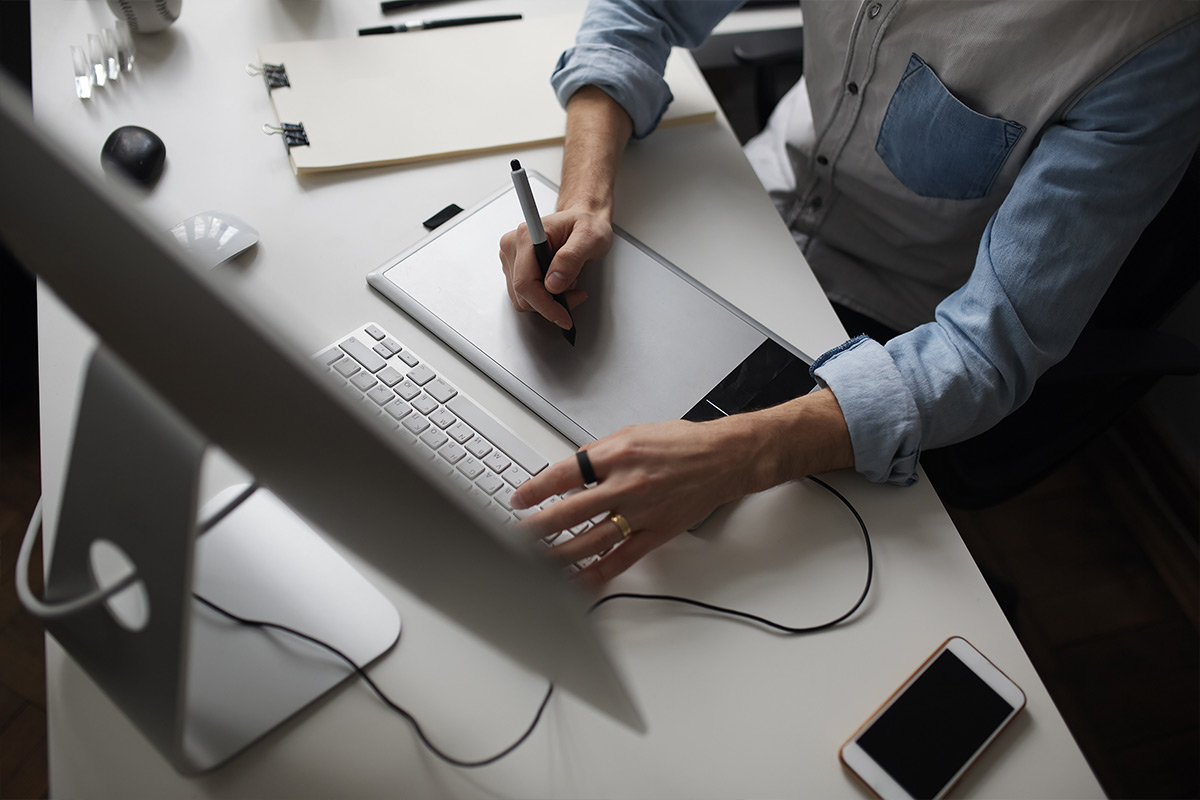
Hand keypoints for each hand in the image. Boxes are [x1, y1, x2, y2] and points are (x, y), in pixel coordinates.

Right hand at [498, 206, 612, 329]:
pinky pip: (525, 296)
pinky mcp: (515, 268)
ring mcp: (512, 258)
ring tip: (569, 284)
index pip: (526, 281)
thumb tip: (553, 283)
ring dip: (548, 302)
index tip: (562, 316)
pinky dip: (544, 299)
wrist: (581, 219)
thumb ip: (571, 258)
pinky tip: (559, 285)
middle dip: (551, 304)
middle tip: (576, 295)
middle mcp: (513, 246)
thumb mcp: (590, 238)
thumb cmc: (586, 224)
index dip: (544, 304)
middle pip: (522, 294)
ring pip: (523, 299)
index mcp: (527, 235)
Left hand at [510, 390, 854, 589]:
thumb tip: (569, 471)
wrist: (724, 458)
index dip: (536, 488)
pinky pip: (621, 558)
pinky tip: (576, 581)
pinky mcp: (656, 533)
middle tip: (515, 535)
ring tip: (534, 562)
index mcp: (617, 454)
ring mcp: (641, 512)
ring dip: (559, 553)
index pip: (564, 474)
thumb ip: (599, 453)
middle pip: (570, 511)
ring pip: (590, 539)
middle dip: (538, 526)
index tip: (519, 498)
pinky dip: (596, 573)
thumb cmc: (682, 444)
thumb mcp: (633, 433)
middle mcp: (626, 484)